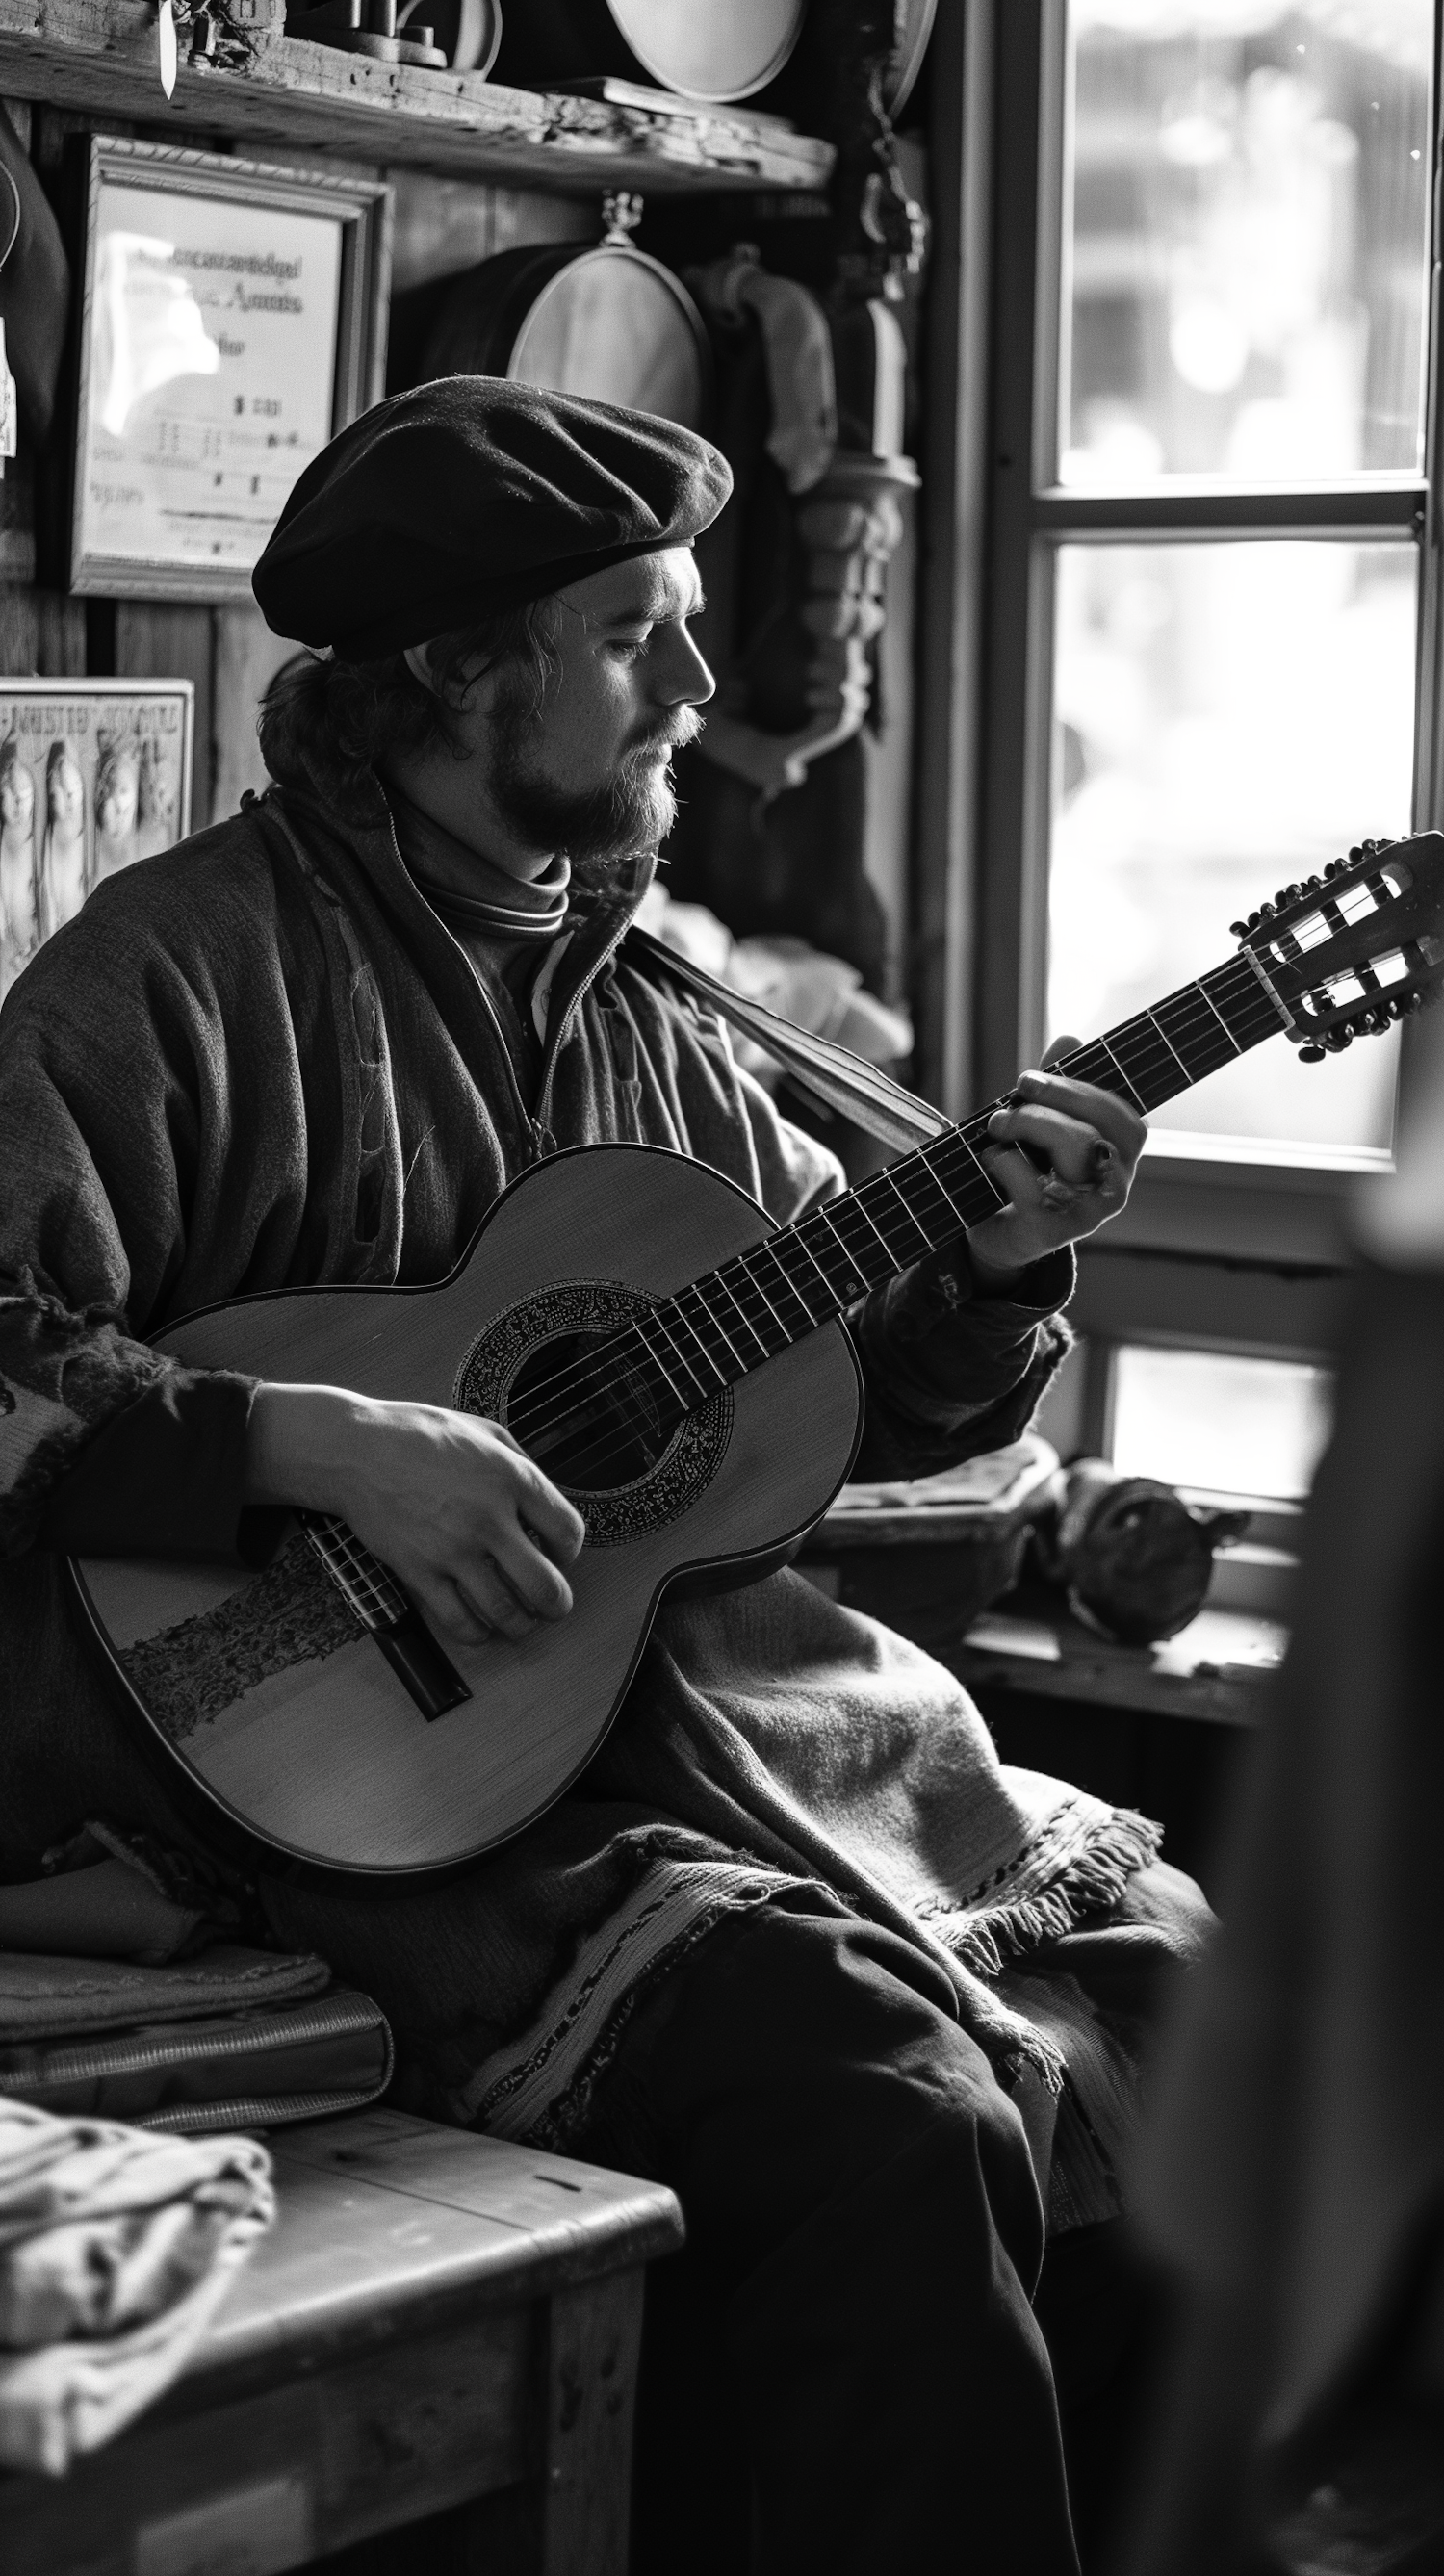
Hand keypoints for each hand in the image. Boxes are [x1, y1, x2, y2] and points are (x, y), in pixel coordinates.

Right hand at [246, 1384, 585, 1649]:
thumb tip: (547, 1504)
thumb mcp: (484, 1430)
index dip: (570, 1553)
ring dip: (520, 1625)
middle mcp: (488, 1518)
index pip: (568, 1533)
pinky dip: (477, 1633)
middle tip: (554, 1607)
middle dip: (558, 1605)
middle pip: (545, 1585)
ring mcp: (452, 1549)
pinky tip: (481, 1628)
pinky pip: (458, 1620)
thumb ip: (521, 1465)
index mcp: (511, 1478)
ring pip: (504, 1611)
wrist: (355, 1450)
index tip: (558, 1556)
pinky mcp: (418, 1571)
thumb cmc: (419, 1435)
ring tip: (520, 1623)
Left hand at [964, 1037, 1145, 1288]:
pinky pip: (1033, 1185)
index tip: (1029, 1079)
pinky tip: (991, 1160)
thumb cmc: (1029, 1169)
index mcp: (1121, 1156)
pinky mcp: (1053, 1232)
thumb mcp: (1043, 1124)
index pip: (1125, 1118)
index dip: (1080, 1091)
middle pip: (1094, 1130)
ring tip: (997, 1126)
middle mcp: (1115, 1186)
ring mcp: (1088, 1213)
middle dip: (1048, 1102)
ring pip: (1072, 1150)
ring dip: (1027, 1125)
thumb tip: (1070, 1038)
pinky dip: (1004, 1162)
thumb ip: (1059, 1086)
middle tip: (1011, 1098)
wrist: (999, 1231)